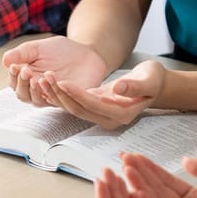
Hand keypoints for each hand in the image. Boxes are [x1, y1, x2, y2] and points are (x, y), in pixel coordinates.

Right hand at [1, 36, 106, 106]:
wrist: (85, 52)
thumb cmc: (60, 51)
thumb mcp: (38, 48)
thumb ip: (22, 53)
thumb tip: (5, 60)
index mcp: (27, 80)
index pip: (14, 83)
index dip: (13, 76)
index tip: (15, 66)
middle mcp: (37, 92)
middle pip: (23, 96)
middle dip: (23, 84)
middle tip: (26, 71)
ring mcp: (52, 97)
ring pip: (39, 101)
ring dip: (36, 90)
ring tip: (38, 78)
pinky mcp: (68, 100)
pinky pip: (60, 102)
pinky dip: (56, 93)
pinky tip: (56, 83)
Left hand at [40, 60, 165, 129]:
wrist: (153, 84)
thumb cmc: (153, 80)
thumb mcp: (149, 80)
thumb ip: (135, 86)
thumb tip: (118, 89)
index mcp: (121, 115)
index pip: (93, 105)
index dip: (77, 94)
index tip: (63, 82)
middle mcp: (108, 119)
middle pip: (79, 109)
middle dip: (62, 95)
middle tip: (46, 78)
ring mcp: (100, 116)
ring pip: (74, 108)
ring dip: (58, 95)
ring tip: (43, 79)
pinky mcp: (94, 108)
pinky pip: (74, 104)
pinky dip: (62, 95)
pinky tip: (49, 84)